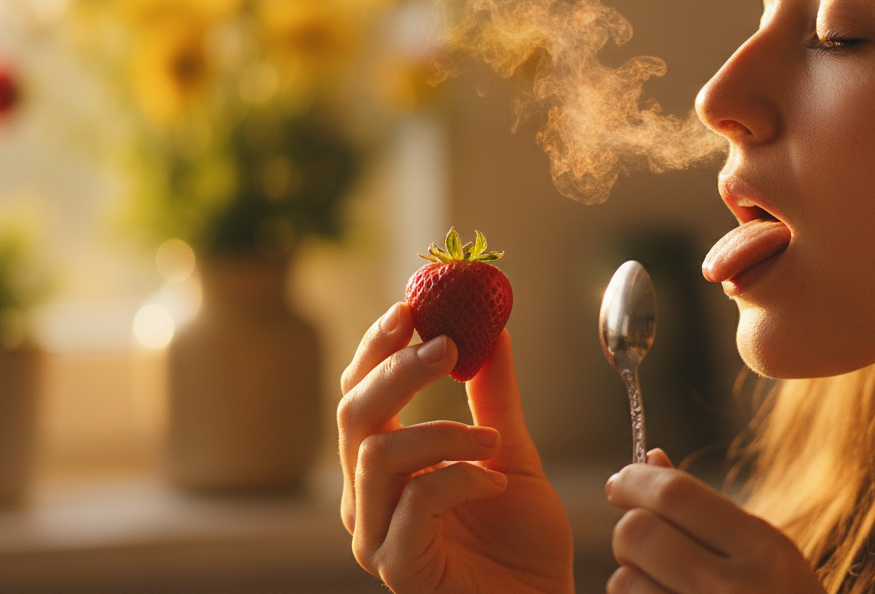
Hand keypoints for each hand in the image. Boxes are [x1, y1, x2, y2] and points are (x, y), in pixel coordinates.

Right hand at [339, 302, 573, 593]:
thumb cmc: (521, 541)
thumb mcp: (511, 449)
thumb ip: (494, 395)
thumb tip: (491, 326)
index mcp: (382, 465)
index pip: (358, 393)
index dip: (377, 347)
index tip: (412, 307)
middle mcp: (365, 498)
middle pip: (352, 414)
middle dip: (396, 370)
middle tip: (445, 345)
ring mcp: (374, 535)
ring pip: (378, 453)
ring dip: (443, 432)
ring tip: (493, 443)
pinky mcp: (397, 567)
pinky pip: (415, 501)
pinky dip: (459, 478)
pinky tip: (494, 484)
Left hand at [605, 449, 826, 593]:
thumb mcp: (764, 552)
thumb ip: (706, 509)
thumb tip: (650, 459)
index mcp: (763, 549)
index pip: (675, 494)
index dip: (635, 481)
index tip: (621, 483)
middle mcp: (735, 588)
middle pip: (637, 533)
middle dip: (630, 531)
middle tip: (643, 542)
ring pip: (623, 582)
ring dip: (631, 581)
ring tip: (664, 588)